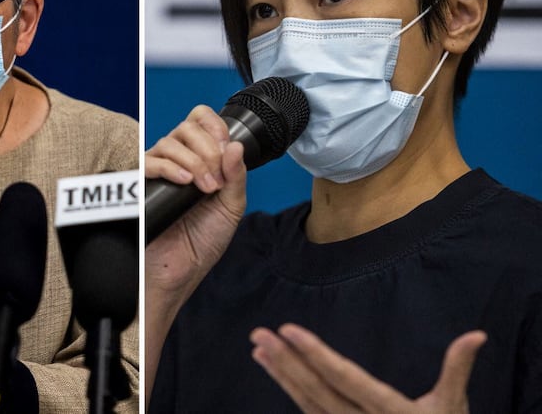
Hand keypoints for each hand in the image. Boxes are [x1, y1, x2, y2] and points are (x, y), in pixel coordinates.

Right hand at [145, 105, 246, 298]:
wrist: (180, 271)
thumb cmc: (202, 242)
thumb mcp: (231, 206)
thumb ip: (237, 176)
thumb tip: (236, 145)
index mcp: (200, 159)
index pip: (201, 120)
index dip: (215, 127)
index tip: (226, 150)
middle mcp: (177, 160)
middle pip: (187, 127)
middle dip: (208, 149)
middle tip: (216, 178)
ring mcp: (158, 171)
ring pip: (169, 142)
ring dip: (194, 162)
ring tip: (204, 188)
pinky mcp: (140, 185)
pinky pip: (149, 161)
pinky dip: (170, 167)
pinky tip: (185, 183)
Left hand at [250, 324, 486, 412]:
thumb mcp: (453, 407)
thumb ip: (457, 369)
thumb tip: (477, 335)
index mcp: (391, 412)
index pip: (345, 379)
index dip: (316, 355)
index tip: (289, 330)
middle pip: (318, 391)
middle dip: (287, 361)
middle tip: (259, 334)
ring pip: (307, 404)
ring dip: (281, 374)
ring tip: (258, 348)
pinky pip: (309, 413)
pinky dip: (289, 390)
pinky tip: (272, 369)